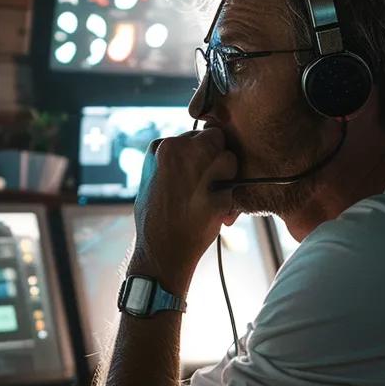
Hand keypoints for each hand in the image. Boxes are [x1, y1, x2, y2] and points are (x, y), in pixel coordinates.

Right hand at [133, 129, 236, 292]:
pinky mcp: (218, 195)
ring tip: (212, 195)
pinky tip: (217, 213)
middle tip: (210, 177)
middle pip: (216, 138)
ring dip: (227, 174)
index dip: (200, 151)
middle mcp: (182, 154)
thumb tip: (189, 148)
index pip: (195, 134)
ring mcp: (201, 173)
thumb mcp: (151, 178)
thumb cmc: (154, 217)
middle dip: (217, 154)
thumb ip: (170, 159)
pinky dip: (230, 199)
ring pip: (230, 158)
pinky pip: (234, 187)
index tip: (197, 168)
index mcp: (163, 148)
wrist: (161, 252)